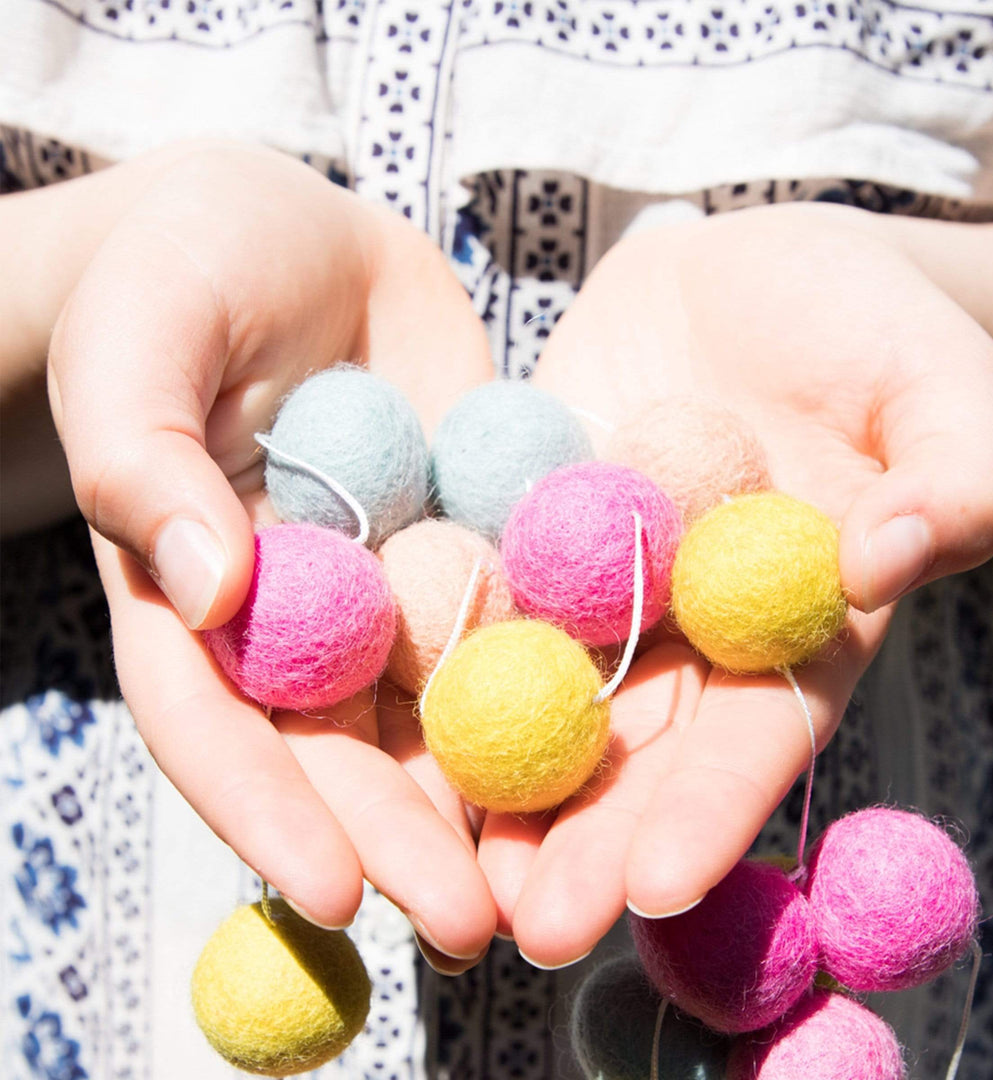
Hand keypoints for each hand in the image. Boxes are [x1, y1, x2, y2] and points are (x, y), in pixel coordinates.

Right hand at [43, 142, 496, 957]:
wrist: (289, 234)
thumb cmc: (181, 271)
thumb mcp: (141, 342)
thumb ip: (146, 458)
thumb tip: (206, 586)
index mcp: (197, 594)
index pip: (217, 724)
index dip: (268, 811)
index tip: (335, 892)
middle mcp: (297, 615)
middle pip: (341, 746)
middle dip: (403, 838)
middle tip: (477, 927)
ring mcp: (390, 581)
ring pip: (437, 705)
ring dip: (491, 792)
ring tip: (560, 874)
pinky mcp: (470, 534)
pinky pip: (515, 607)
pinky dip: (556, 669)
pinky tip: (617, 732)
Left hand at [477, 202, 992, 965]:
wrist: (764, 267)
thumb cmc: (880, 330)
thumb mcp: (943, 390)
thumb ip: (950, 478)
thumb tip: (889, 557)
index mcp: (795, 629)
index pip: (759, 735)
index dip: (713, 810)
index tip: (659, 885)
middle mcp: (689, 630)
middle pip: (638, 750)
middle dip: (587, 839)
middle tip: (528, 924)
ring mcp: (601, 582)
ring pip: (545, 692)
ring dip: (494, 778)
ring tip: (438, 861)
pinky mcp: (531, 519)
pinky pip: (482, 584)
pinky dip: (436, 646)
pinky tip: (379, 704)